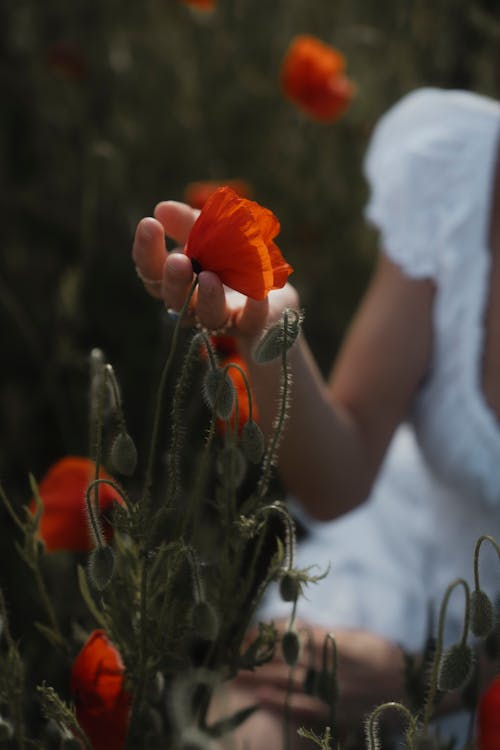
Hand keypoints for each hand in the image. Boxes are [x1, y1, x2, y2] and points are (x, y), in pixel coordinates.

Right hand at [132, 201, 298, 338]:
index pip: (153, 272)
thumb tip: (162, 208)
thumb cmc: (231, 256)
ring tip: (209, 277)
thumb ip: (188, 222)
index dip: (147, 252)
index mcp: (178, 282)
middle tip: (177, 260)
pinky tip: (258, 296)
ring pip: (208, 317)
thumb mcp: (210, 232)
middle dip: (173, 280)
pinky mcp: (251, 326)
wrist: (272, 284)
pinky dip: (253, 310)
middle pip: (174, 300)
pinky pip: (250, 322)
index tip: (149, 223)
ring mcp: (222, 319)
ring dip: (207, 298)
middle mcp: (193, 305)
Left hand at [233, 620, 405, 726]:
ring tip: (234, 670)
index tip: (247, 631)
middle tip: (230, 650)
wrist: (416, 689)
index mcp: (338, 642)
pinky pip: (302, 707)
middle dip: (257, 655)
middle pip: (286, 657)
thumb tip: (297, 628)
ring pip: (289, 681)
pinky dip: (278, 700)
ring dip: (259, 676)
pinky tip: (258, 695)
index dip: (269, 634)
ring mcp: (335, 691)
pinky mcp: (336, 713)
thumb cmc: (386, 657)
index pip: (295, 635)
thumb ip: (328, 633)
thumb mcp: (359, 637)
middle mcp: (334, 665)